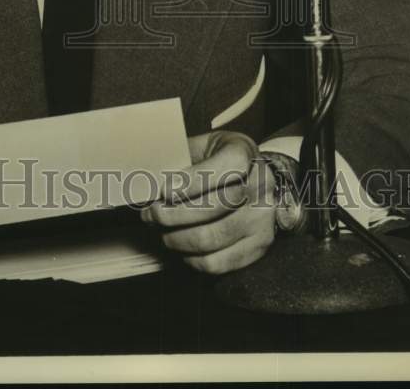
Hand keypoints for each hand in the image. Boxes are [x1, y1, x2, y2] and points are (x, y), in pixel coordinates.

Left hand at [140, 130, 275, 274]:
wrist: (255, 178)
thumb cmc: (220, 161)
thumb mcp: (202, 147)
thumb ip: (180, 159)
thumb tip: (148, 180)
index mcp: (243, 152)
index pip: (226, 166)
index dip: (193, 180)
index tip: (164, 190)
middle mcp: (259, 185)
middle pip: (215, 206)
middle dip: (173, 215)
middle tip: (150, 215)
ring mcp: (261, 218)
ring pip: (213, 238)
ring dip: (178, 239)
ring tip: (162, 232)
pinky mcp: (259, 245)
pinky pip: (219, 262)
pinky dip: (192, 259)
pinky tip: (182, 246)